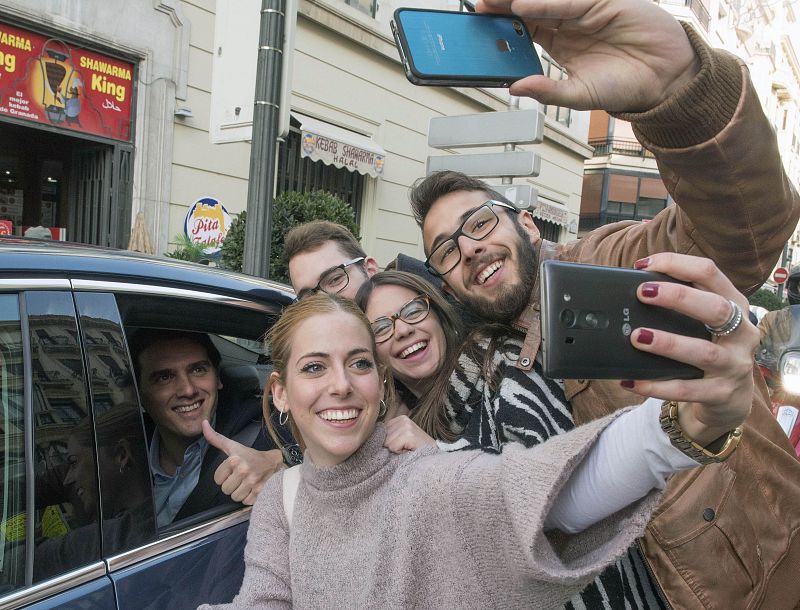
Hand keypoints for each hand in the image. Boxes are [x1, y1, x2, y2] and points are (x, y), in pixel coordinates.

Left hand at [203, 420, 285, 504]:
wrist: (273, 461)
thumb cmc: (250, 455)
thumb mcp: (232, 446)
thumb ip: (215, 438)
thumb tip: (203, 423)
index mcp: (234, 460)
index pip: (217, 479)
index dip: (223, 476)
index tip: (231, 471)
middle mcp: (243, 470)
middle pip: (225, 490)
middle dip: (231, 485)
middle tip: (239, 478)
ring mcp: (252, 482)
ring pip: (235, 497)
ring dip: (239, 493)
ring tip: (245, 484)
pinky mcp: (260, 491)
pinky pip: (246, 502)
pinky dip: (248, 498)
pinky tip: (252, 489)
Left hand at [383, 416, 436, 453]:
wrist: (434, 455)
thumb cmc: (417, 448)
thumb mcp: (403, 437)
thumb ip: (391, 434)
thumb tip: (374, 437)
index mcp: (400, 418)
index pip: (381, 431)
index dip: (389, 441)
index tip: (402, 444)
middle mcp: (403, 419)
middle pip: (383, 437)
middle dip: (391, 445)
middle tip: (406, 447)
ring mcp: (406, 426)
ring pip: (387, 443)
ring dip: (396, 450)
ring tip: (408, 449)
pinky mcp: (409, 435)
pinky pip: (393, 447)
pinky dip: (399, 452)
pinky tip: (409, 450)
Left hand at [476, 0, 699, 111]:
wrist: (666, 78)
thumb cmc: (625, 86)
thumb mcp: (580, 95)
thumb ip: (549, 91)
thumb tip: (515, 88)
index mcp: (559, 44)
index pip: (523, 30)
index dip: (502, 27)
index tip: (477, 27)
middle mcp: (568, 23)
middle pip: (529, 10)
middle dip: (502, 7)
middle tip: (476, 8)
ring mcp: (584, 11)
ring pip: (545, 1)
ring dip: (517, 1)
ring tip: (490, 2)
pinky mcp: (603, 3)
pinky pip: (569, 2)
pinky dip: (544, 2)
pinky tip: (521, 6)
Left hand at [619, 254, 757, 445]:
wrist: (729, 399)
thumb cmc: (708, 348)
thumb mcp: (703, 323)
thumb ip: (679, 306)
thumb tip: (632, 290)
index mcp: (734, 305)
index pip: (710, 273)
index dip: (677, 264)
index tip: (645, 265)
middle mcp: (741, 333)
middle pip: (715, 308)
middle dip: (678, 297)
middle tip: (642, 293)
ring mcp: (734, 365)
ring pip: (703, 352)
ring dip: (668, 343)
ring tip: (638, 337)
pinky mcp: (721, 394)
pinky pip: (687, 390)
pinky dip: (657, 386)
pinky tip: (632, 381)